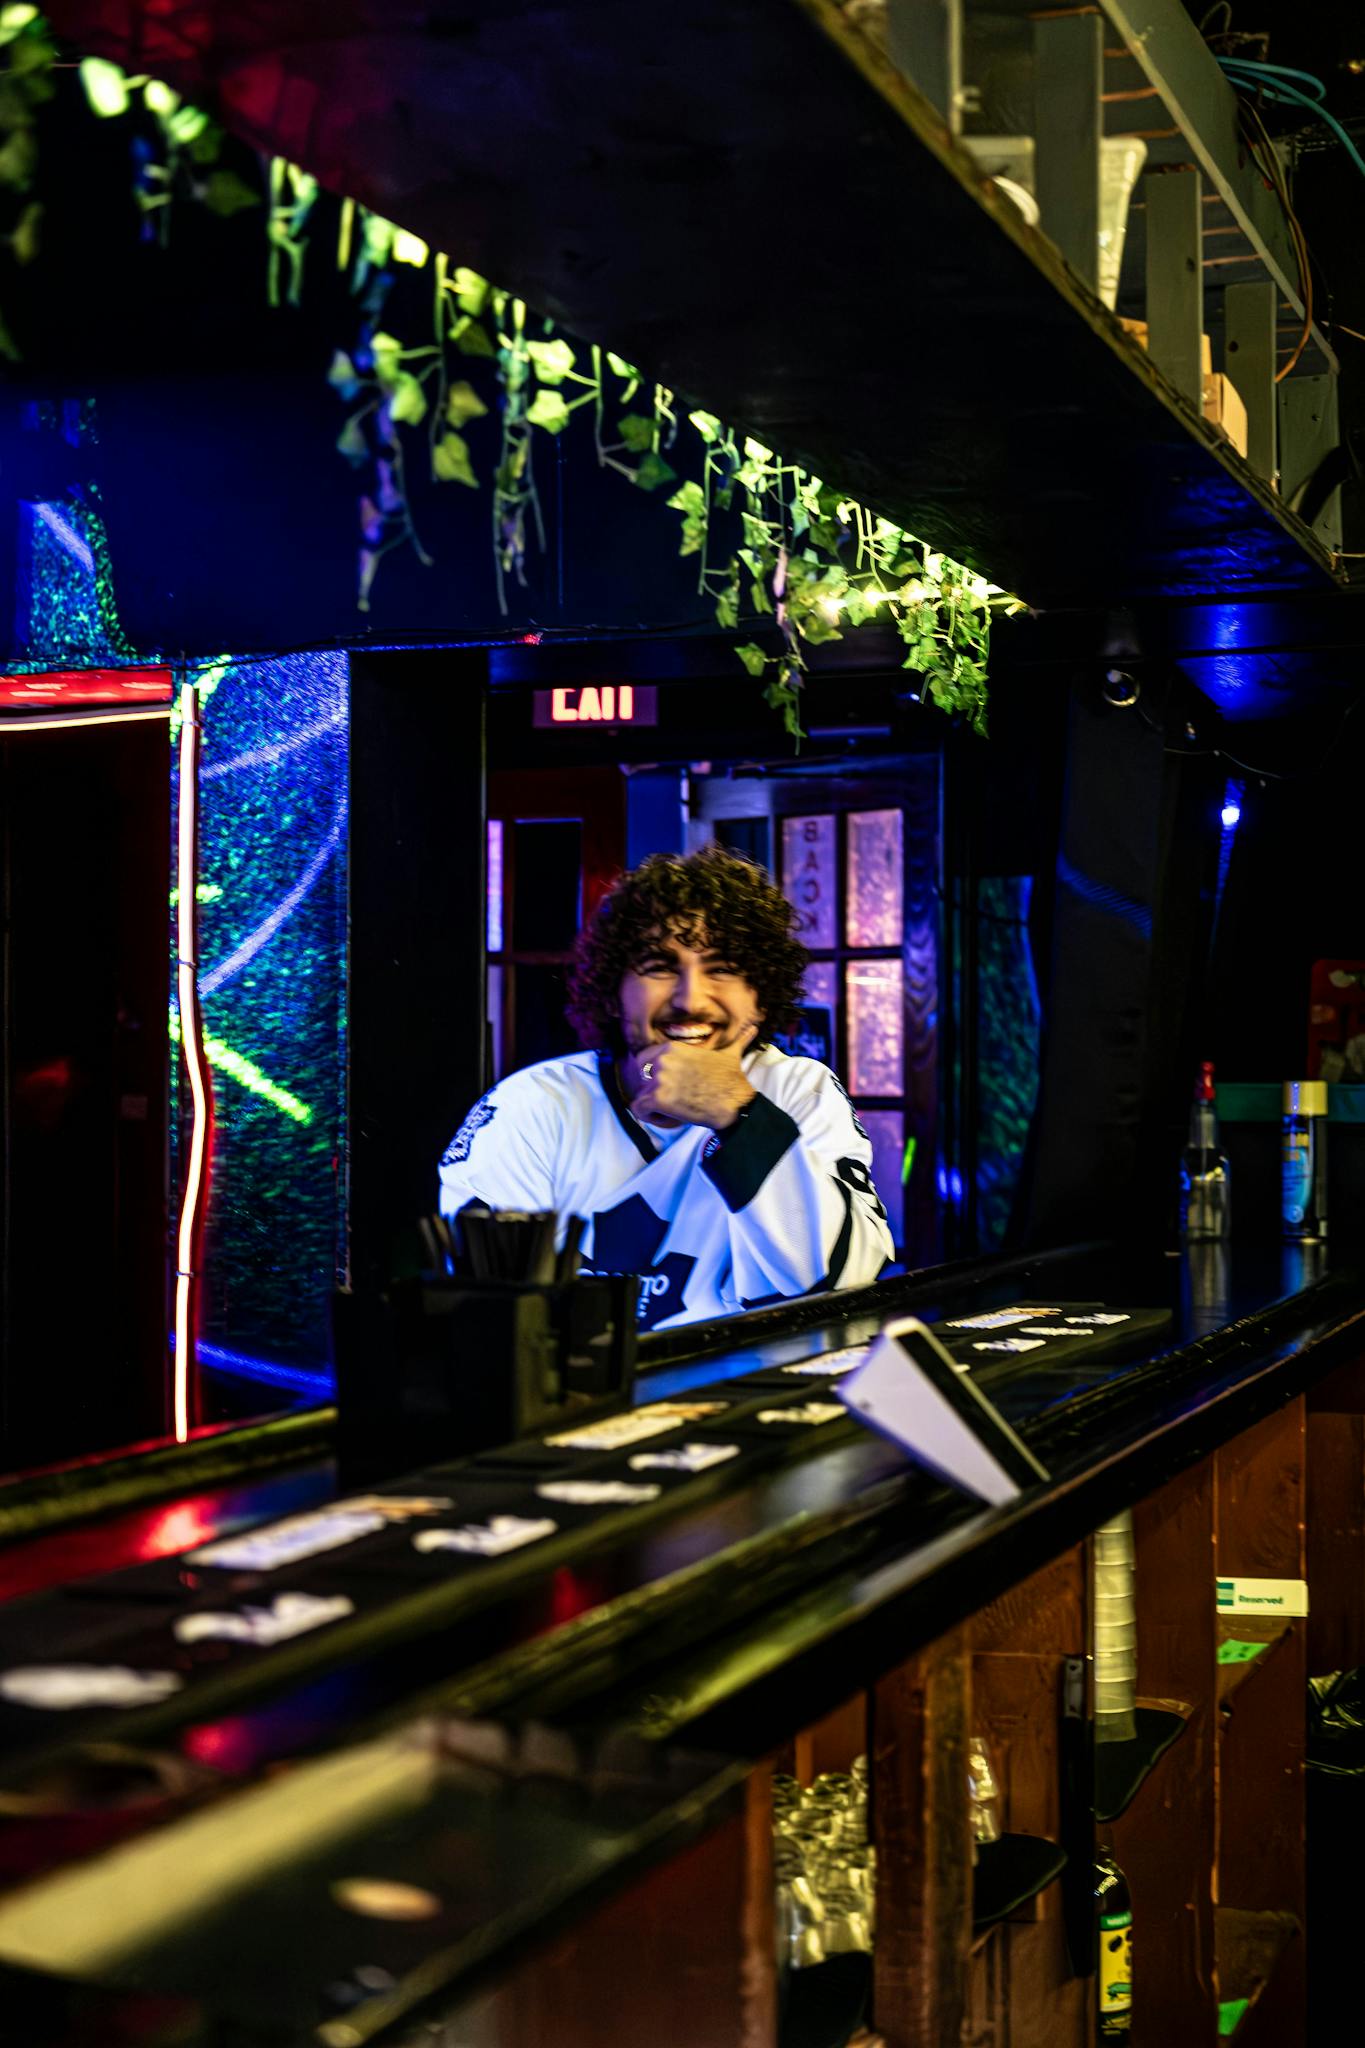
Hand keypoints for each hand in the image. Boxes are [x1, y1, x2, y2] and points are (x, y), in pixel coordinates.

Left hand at [627, 1021, 758, 1130]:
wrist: (735, 1103)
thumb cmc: (731, 1080)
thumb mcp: (730, 1053)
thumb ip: (736, 1040)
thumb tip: (755, 1028)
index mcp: (672, 1047)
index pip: (643, 1058)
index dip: (653, 1074)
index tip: (669, 1085)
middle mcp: (661, 1059)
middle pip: (640, 1078)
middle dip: (651, 1090)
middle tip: (671, 1100)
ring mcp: (658, 1078)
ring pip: (641, 1096)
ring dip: (655, 1107)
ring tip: (677, 1110)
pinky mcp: (657, 1097)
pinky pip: (640, 1110)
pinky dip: (653, 1118)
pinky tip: (672, 1118)